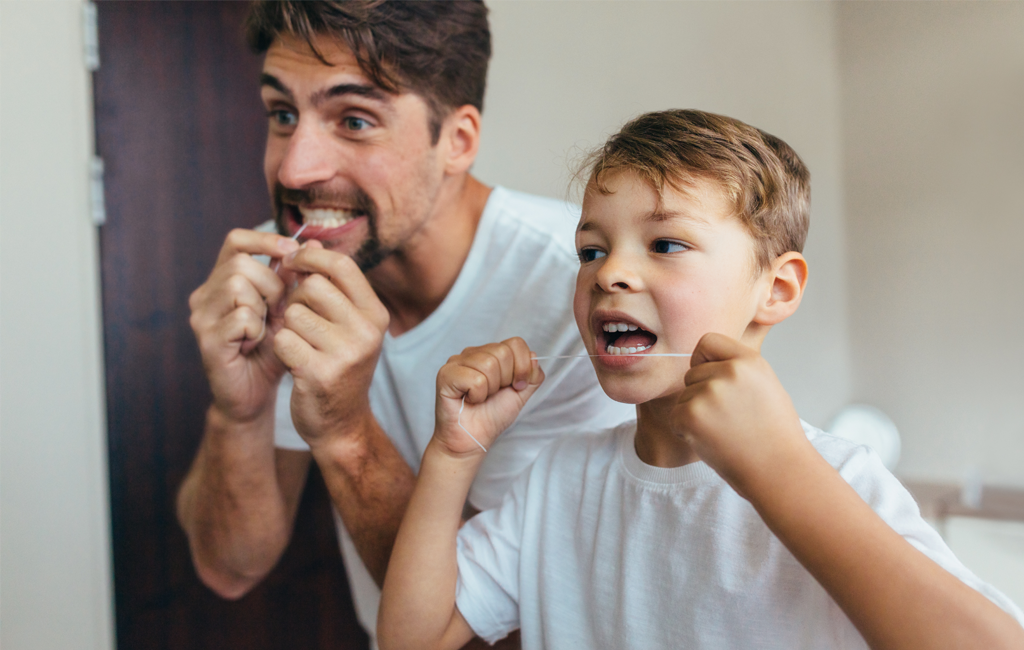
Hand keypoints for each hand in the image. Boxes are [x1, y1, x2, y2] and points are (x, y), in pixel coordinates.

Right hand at [188, 228, 299, 421]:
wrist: (255, 395)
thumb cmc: (272, 350)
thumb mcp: (288, 309)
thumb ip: (295, 278)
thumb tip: (313, 243)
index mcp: (222, 281)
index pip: (236, 241)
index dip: (264, 240)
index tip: (291, 251)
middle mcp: (205, 295)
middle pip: (241, 263)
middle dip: (271, 284)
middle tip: (279, 310)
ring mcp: (202, 317)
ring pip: (238, 285)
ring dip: (264, 306)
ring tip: (266, 327)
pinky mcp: (207, 339)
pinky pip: (241, 317)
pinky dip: (256, 329)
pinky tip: (255, 344)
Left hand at [274, 243, 390, 448]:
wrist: (341, 424)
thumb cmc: (338, 366)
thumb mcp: (346, 325)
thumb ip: (330, 286)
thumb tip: (306, 242)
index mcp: (376, 314)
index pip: (342, 265)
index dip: (311, 256)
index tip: (292, 261)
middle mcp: (367, 332)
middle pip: (313, 286)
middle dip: (296, 298)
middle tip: (297, 318)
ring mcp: (346, 354)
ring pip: (294, 313)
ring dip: (287, 326)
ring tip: (299, 344)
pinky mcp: (320, 374)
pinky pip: (283, 340)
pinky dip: (280, 348)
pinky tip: (293, 362)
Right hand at [434, 338, 544, 456]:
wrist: (472, 440)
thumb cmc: (492, 416)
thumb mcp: (520, 393)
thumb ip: (532, 375)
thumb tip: (533, 356)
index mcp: (490, 353)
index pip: (515, 343)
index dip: (522, 367)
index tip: (516, 386)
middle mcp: (472, 353)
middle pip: (503, 352)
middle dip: (505, 380)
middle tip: (493, 394)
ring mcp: (456, 362)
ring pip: (489, 364)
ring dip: (490, 389)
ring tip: (480, 398)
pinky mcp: (445, 375)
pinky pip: (475, 379)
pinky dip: (478, 395)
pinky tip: (469, 400)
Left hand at [672, 333, 811, 498]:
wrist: (779, 471)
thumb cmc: (774, 434)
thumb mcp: (766, 385)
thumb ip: (738, 368)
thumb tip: (705, 361)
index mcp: (749, 360)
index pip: (708, 341)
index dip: (705, 361)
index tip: (714, 379)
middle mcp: (729, 372)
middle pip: (692, 372)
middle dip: (702, 393)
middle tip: (729, 418)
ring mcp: (709, 393)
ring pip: (684, 396)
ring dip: (696, 414)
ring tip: (725, 432)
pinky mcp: (691, 416)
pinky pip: (676, 416)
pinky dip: (686, 431)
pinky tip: (712, 441)